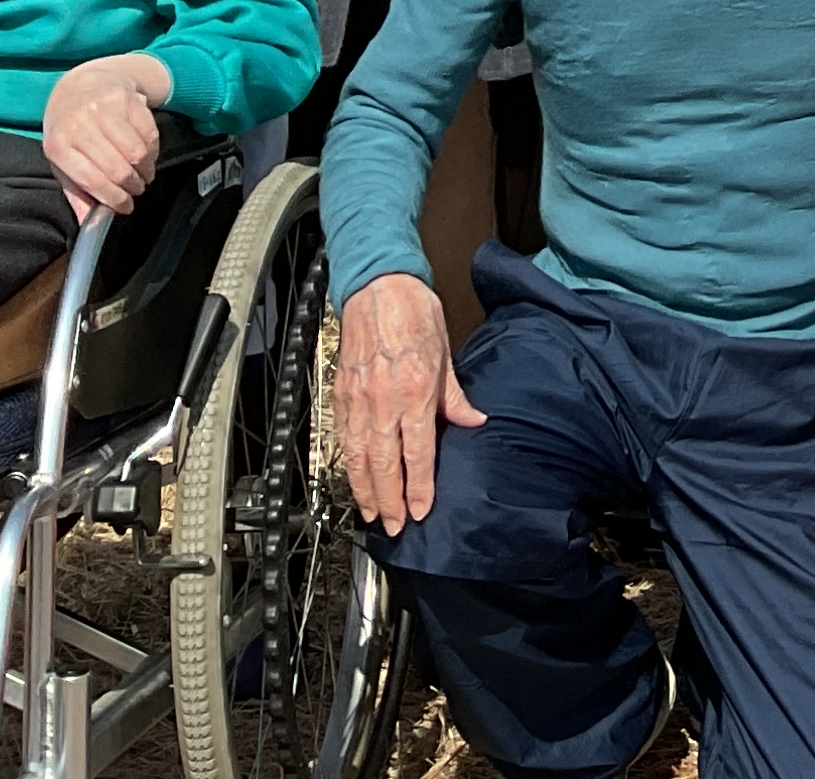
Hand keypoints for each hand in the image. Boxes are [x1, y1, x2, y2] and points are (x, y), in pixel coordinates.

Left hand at [40, 51, 173, 216]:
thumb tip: (88, 221)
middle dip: (132, 186)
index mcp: (59, 146)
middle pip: (118, 168)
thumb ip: (75, 190)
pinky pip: (149, 133)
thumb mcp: (62, 159)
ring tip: (143, 175)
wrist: (81, 84)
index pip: (93, 181)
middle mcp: (80, 125)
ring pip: (137, 152)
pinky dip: (153, 151)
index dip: (114, 198)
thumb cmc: (70, 128)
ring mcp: (104, 110)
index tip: (126, 207)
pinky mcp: (126, 99)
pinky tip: (147, 156)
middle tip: (136, 191)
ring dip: (145, 170)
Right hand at [335, 271, 483, 531]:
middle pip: (383, 464)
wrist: (377, 287)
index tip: (420, 511)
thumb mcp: (446, 353)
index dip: (418, 487)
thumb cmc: (415, 313)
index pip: (417, 453)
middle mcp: (383, 402)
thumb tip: (474, 421)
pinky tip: (353, 479)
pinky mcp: (340, 395)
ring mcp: (357, 400)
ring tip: (371, 513)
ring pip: (357, 457)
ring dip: (363, 490)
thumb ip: (455, 396)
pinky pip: (342, 439)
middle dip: (388, 500)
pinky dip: (346, 464)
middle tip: (393, 526)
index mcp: (414, 392)